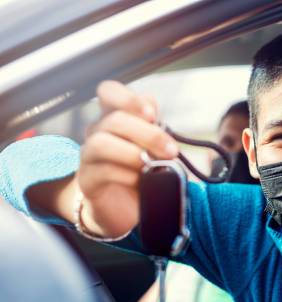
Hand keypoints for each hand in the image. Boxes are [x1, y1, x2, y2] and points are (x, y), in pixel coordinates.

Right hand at [77, 81, 178, 236]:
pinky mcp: (87, 180)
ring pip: (101, 143)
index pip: (109, 91)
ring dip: (133, 153)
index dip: (129, 99)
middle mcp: (97, 132)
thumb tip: (158, 121)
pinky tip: (140, 180)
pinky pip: (102, 171)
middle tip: (171, 151)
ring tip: (152, 166)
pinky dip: (125, 174)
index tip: (153, 114)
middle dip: (148, 134)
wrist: (123, 208)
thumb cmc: (140, 172)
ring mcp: (88, 156)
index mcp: (113, 117)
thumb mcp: (153, 148)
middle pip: (113, 119)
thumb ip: (155, 129)